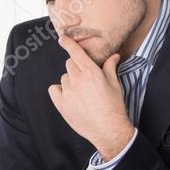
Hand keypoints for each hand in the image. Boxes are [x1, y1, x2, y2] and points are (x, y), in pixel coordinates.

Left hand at [48, 35, 133, 160]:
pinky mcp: (61, 104)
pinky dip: (59, 91)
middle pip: (70, 64)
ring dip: (70, 81)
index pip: (76, 53)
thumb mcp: (115, 85)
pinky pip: (54, 89)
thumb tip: (114, 56)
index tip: (62, 39)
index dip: (68, 44)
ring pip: (63, 78)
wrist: (108, 130)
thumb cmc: (114, 107)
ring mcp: (68, 92)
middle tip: (85, 80)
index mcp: (92, 73)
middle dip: (76, 68)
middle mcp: (78, 80)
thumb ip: (110, 68)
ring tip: (81, 93)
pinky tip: (69, 97)